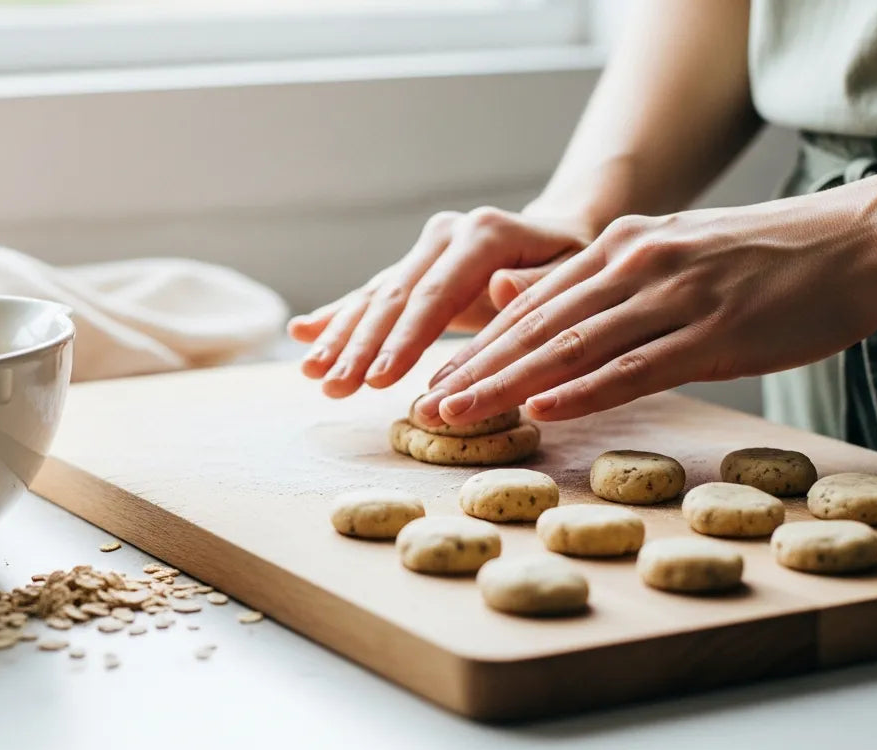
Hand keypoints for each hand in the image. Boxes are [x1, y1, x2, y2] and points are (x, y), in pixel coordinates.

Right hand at [288, 208, 592, 398]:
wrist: (563, 235)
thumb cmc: (576, 266)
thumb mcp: (575, 273)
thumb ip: (539, 283)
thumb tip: (500, 287)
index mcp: (484, 234)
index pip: (434, 294)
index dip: (402, 340)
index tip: (377, 380)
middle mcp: (446, 234)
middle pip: (394, 298)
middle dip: (360, 347)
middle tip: (334, 387)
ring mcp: (424, 249)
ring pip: (374, 298)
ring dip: (340, 338)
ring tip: (312, 374)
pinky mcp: (412, 268)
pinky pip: (370, 294)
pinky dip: (336, 316)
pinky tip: (301, 332)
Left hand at [414, 195, 876, 425]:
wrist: (855, 241)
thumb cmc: (756, 259)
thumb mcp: (661, 253)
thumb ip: (585, 280)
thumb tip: (503, 292)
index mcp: (617, 248)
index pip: (529, 306)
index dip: (476, 348)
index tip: (434, 383)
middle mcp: (634, 265)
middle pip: (536, 327)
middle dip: (474, 370)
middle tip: (425, 410)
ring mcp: (673, 296)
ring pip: (572, 347)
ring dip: (509, 384)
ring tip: (459, 415)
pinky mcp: (715, 331)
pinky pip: (638, 366)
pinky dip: (586, 389)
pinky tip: (544, 409)